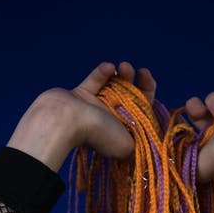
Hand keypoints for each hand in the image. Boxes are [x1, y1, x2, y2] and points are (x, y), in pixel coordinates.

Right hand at [7, 61, 156, 171]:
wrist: (64, 122)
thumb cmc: (98, 133)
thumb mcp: (128, 145)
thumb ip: (141, 140)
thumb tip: (148, 139)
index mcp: (123, 131)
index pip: (142, 111)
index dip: (148, 93)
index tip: (148, 80)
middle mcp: (111, 119)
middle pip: (129, 96)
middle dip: (135, 81)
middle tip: (136, 71)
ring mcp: (95, 106)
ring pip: (113, 86)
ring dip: (121, 75)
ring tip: (123, 67)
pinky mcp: (80, 95)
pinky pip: (94, 81)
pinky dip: (101, 73)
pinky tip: (107, 67)